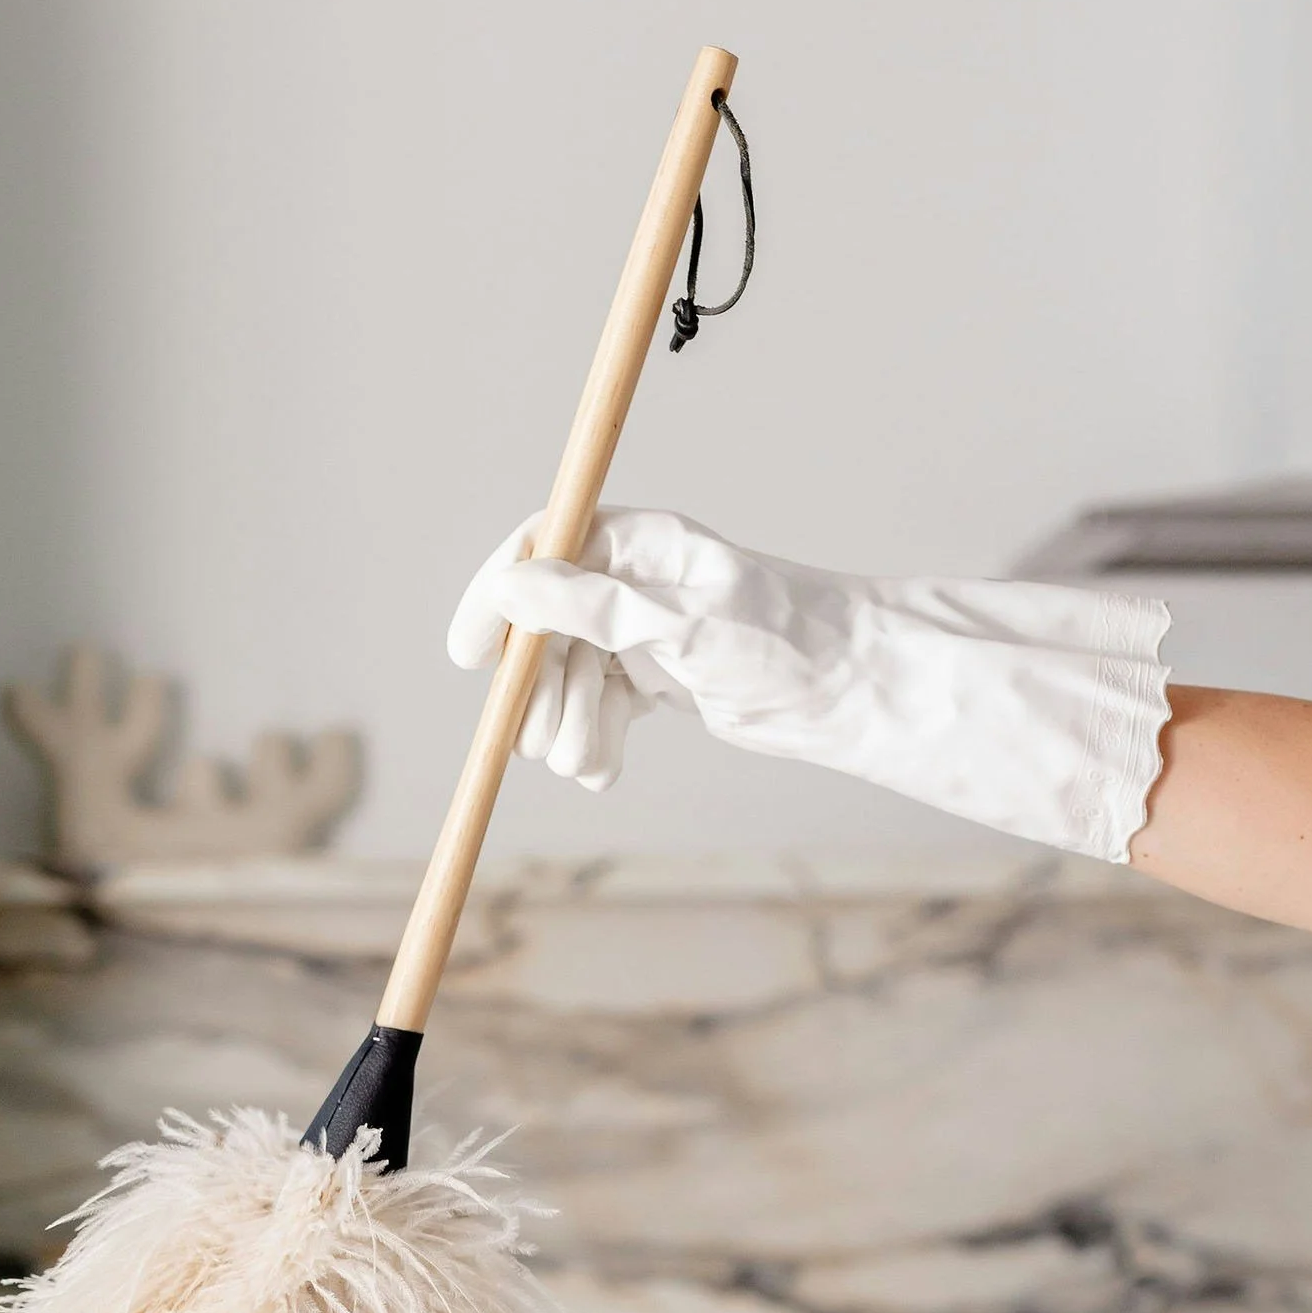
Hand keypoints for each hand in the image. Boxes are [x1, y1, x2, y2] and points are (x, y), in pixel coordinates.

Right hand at [448, 507, 853, 790]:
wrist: (844, 693)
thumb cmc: (781, 642)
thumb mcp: (684, 623)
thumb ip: (594, 605)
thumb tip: (512, 587)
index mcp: (638, 544)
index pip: (538, 551)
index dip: (494, 600)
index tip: (467, 656)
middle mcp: (630, 583)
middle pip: (541, 631)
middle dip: (539, 693)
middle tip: (546, 741)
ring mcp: (636, 634)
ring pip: (562, 681)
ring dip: (566, 728)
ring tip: (592, 760)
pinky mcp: (648, 680)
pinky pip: (591, 711)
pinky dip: (592, 745)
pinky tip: (607, 769)